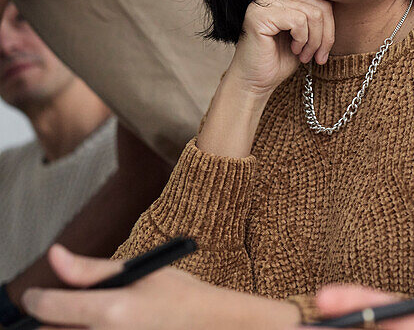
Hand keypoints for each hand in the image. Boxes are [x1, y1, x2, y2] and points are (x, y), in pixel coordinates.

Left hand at [19, 244, 297, 329]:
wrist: (212, 326)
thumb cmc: (181, 298)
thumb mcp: (139, 273)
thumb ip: (90, 269)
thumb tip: (55, 255)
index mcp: (111, 310)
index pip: (47, 307)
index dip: (35, 299)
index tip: (35, 296)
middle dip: (54, 320)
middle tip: (74, 309)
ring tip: (100, 319)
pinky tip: (112, 326)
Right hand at [225, 0, 335, 96]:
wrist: (256, 80)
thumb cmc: (281, 56)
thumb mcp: (309, 29)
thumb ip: (320, 11)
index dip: (330, 25)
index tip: (324, 49)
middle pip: (320, 4)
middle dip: (324, 35)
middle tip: (317, 56)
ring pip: (312, 13)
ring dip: (314, 41)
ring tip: (304, 55)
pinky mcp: (259, 14)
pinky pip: (299, 21)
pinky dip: (302, 40)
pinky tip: (293, 49)